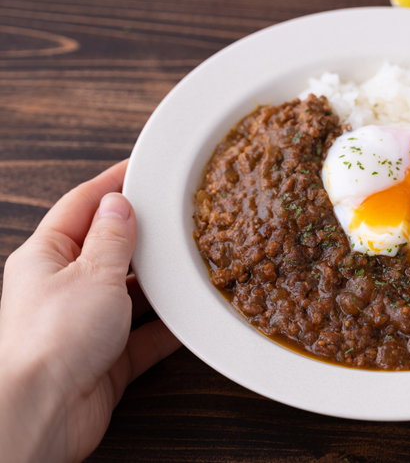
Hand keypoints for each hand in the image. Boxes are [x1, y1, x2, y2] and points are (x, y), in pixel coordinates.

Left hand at [0, 160, 180, 462]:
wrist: (43, 412)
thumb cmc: (52, 340)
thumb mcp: (92, 272)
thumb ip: (112, 237)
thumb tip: (120, 203)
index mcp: (46, 257)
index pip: (82, 205)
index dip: (114, 184)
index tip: (143, 169)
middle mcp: (63, 289)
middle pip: (110, 250)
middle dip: (144, 238)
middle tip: (180, 219)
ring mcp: (85, 325)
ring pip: (131, 294)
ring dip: (160, 285)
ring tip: (192, 266)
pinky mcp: (105, 358)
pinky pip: (144, 336)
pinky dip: (167, 328)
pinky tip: (190, 318)